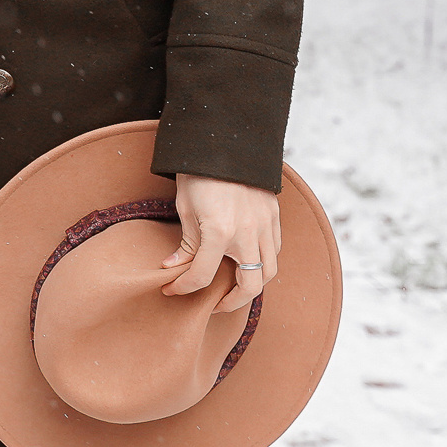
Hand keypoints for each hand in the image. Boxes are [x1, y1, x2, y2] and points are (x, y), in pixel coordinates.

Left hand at [160, 174, 281, 311]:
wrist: (227, 141)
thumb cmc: (200, 173)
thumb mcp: (186, 207)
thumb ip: (186, 243)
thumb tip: (174, 267)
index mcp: (220, 232)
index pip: (202, 275)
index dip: (183, 288)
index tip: (171, 289)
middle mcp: (247, 234)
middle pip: (249, 286)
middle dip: (231, 303)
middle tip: (213, 305)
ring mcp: (265, 226)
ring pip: (269, 272)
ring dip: (252, 286)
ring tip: (234, 289)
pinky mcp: (274, 217)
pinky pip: (275, 250)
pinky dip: (264, 263)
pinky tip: (248, 262)